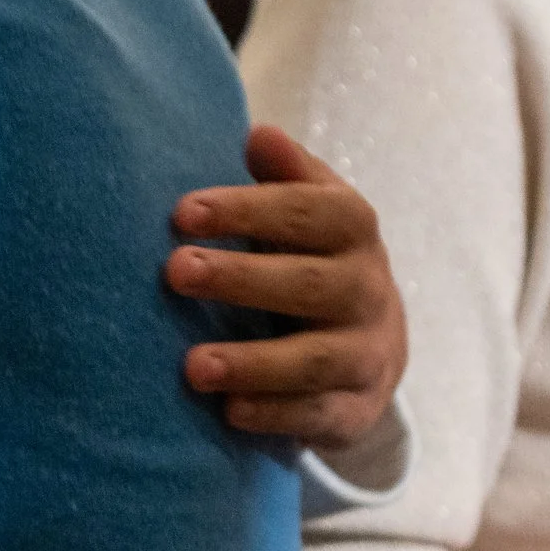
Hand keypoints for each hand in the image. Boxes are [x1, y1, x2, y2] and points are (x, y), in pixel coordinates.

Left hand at [166, 124, 405, 447]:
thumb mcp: (308, 208)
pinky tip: (229, 411)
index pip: (307, 211)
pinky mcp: (356, 409)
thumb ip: (285, 174)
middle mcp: (367, 289)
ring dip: (253, 362)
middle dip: (239, 277)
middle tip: (175, 271)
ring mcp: (366, 353)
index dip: (246, 209)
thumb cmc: (314, 256)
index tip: (181, 213)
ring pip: (314, 359)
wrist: (375, 342)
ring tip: (192, 366)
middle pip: (307, 283)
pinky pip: (318, 415)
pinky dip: (275, 414)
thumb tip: (259, 135)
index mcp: (352, 228)